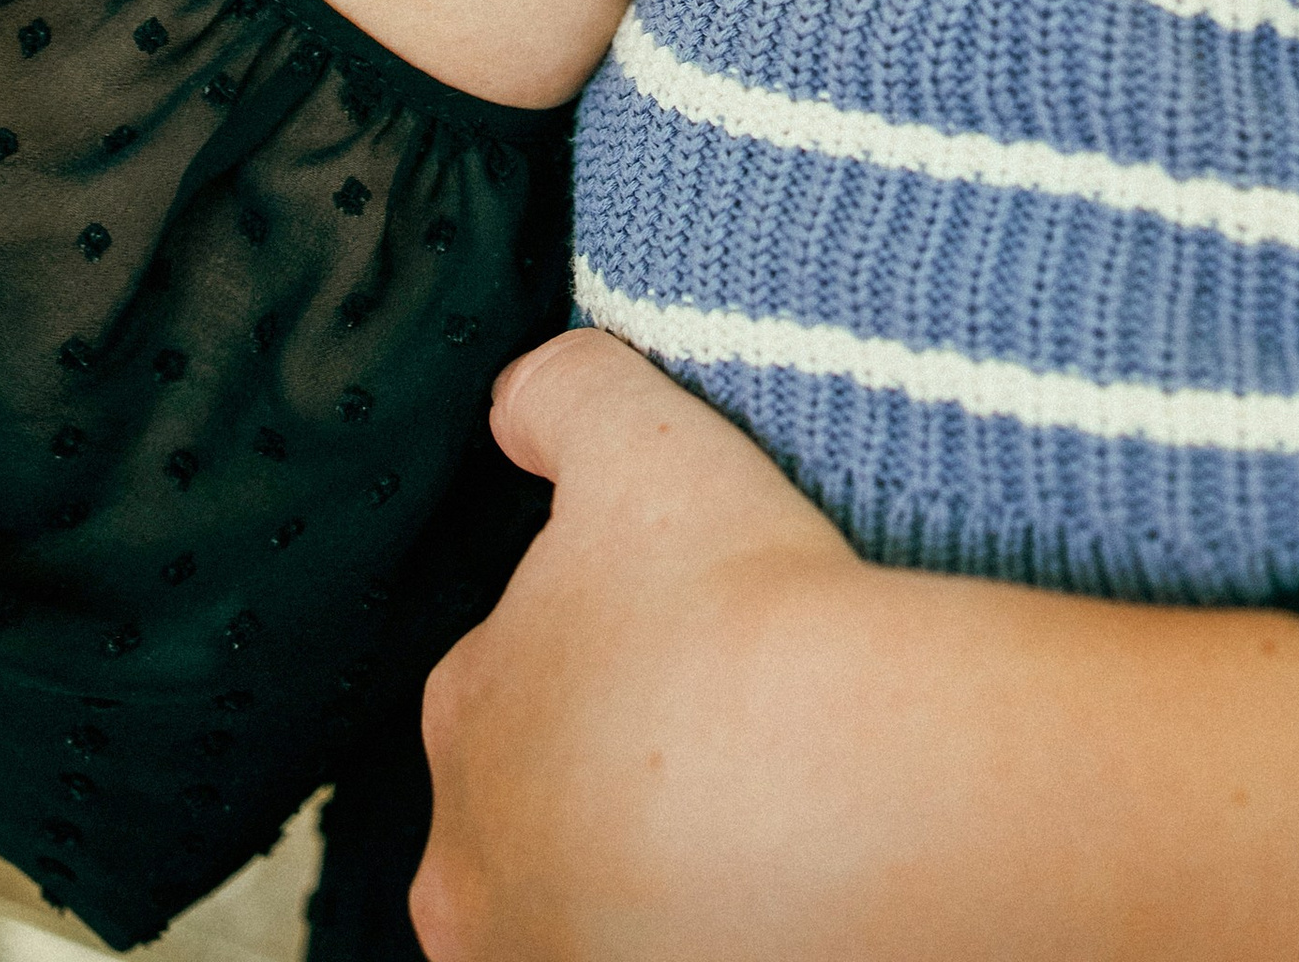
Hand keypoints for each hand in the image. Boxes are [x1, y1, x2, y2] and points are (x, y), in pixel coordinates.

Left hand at [413, 329, 1298, 961]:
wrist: (831, 786)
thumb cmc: (731, 607)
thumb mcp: (638, 437)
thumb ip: (561, 394)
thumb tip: (516, 403)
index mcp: (467, 713)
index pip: (510, 676)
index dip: (601, 646)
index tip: (687, 639)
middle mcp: (470, 864)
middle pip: (533, 810)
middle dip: (604, 777)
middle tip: (723, 737)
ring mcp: (542, 959)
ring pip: (582, 906)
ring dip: (642, 870)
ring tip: (753, 824)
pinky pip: (657, 947)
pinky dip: (700, 922)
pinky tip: (764, 894)